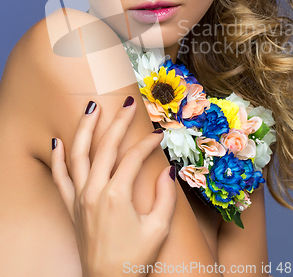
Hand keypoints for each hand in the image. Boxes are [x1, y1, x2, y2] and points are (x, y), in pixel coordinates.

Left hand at [51, 97, 176, 276]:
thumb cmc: (134, 258)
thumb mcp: (158, 228)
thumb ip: (165, 196)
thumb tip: (166, 170)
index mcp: (117, 195)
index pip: (133, 157)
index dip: (147, 142)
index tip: (158, 134)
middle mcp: (94, 191)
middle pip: (105, 146)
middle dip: (119, 121)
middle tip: (129, 102)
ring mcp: (79, 197)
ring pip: (78, 154)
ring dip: (85, 128)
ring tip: (92, 107)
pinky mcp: (71, 206)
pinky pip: (59, 177)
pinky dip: (58, 158)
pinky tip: (58, 142)